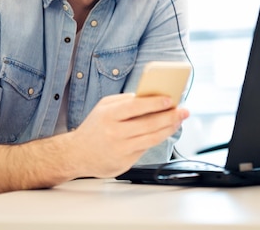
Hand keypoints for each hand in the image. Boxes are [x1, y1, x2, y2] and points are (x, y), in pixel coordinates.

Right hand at [67, 93, 189, 177]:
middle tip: (183, 111)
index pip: (136, 107)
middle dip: (170, 117)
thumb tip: (148, 97)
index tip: (170, 99)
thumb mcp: (103, 108)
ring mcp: (120, 149)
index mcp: (108, 115)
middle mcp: (114, 132)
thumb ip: (124, 101)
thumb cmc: (94, 128)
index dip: (155, 103)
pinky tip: (165, 132)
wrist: (76, 154)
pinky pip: (145, 149)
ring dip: (169, 129)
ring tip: (178, 121)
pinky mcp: (124, 162)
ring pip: (152, 138)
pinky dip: (157, 139)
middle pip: (149, 124)